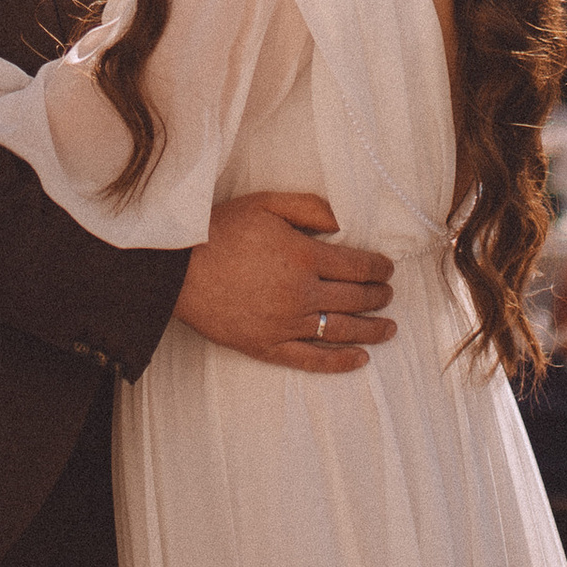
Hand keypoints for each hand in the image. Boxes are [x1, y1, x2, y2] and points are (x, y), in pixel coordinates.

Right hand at [173, 191, 395, 374]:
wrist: (176, 270)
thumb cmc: (219, 232)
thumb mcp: (266, 204)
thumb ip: (310, 208)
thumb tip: (343, 222)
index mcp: (304, 257)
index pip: (357, 265)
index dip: (379, 267)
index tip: (387, 269)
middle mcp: (301, 294)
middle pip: (355, 298)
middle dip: (379, 296)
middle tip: (389, 294)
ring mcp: (286, 324)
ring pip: (341, 331)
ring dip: (371, 330)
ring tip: (389, 328)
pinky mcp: (267, 346)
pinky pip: (311, 360)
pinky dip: (339, 362)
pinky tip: (360, 360)